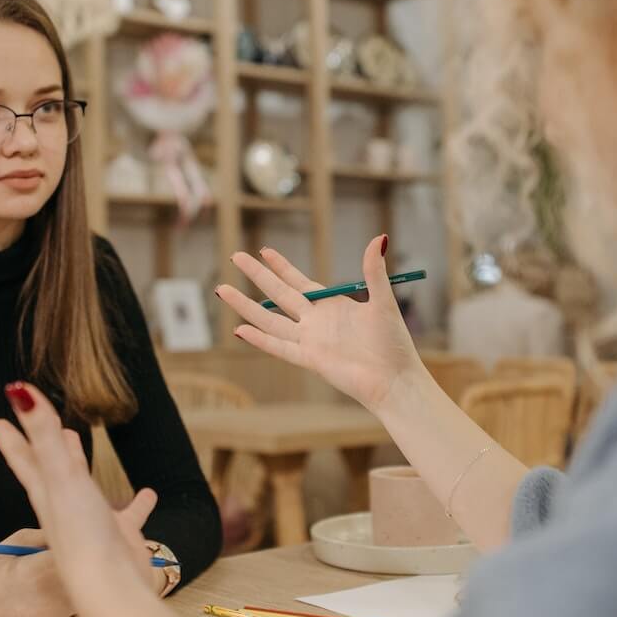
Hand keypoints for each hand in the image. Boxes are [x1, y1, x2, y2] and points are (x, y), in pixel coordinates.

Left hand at [0, 382, 161, 616]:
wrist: (110, 589)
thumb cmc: (80, 535)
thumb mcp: (60, 475)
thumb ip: (42, 433)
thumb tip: (18, 389)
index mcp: (47, 493)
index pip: (24, 458)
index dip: (11, 438)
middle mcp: (65, 507)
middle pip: (50, 468)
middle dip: (43, 446)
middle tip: (39, 424)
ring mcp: (92, 522)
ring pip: (84, 487)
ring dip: (80, 465)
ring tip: (78, 443)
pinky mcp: (120, 536)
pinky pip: (130, 514)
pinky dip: (138, 503)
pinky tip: (149, 494)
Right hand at [0, 528, 90, 616]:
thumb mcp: (13, 545)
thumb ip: (51, 538)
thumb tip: (84, 535)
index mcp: (40, 574)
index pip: (89, 562)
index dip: (91, 558)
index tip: (89, 554)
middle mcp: (47, 609)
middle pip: (97, 595)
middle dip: (92, 586)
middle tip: (82, 579)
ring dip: (84, 612)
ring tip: (63, 602)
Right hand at [216, 236, 426, 412]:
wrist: (394, 379)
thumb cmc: (394, 343)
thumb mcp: (383, 301)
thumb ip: (374, 272)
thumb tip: (377, 238)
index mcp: (332, 305)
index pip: (299, 282)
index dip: (281, 267)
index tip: (264, 251)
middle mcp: (316, 321)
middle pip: (279, 294)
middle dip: (257, 275)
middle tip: (235, 256)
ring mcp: (310, 340)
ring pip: (270, 319)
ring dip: (246, 305)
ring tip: (223, 290)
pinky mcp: (310, 360)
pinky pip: (279, 346)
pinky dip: (260, 339)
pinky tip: (240, 330)